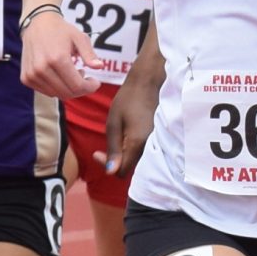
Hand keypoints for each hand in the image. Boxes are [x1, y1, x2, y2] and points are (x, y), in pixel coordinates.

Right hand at [20, 9, 98, 99]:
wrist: (36, 24)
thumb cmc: (61, 30)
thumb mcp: (79, 38)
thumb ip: (89, 54)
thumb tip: (99, 67)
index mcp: (57, 59)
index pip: (77, 86)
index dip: (90, 87)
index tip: (95, 82)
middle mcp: (42, 68)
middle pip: (68, 93)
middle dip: (81, 89)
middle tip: (85, 78)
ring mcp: (32, 74)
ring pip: (57, 94)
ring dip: (69, 89)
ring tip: (73, 74)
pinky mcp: (26, 78)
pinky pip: (46, 92)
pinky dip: (57, 88)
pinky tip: (61, 76)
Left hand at [102, 62, 157, 176]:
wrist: (149, 83)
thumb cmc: (128, 99)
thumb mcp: (113, 123)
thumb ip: (113, 149)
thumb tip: (110, 172)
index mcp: (137, 143)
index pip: (121, 171)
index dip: (107, 166)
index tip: (97, 152)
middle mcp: (151, 147)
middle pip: (131, 169)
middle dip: (115, 162)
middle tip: (103, 149)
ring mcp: (158, 144)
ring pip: (138, 162)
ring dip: (124, 156)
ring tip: (116, 140)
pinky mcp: (160, 139)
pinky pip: (145, 153)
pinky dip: (133, 151)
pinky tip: (127, 138)